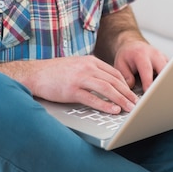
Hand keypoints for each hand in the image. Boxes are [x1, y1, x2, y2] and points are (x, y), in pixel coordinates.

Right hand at [24, 55, 138, 114]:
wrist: (36, 74)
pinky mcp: (72, 90)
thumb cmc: (55, 72)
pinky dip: (105, 105)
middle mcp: (87, 67)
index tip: (133, 93)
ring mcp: (79, 78)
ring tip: (130, 108)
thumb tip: (106, 82)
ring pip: (107, 89)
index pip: (114, 72)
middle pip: (114, 81)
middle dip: (127, 93)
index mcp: (89, 61)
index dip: (126, 84)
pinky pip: (93, 98)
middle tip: (137, 103)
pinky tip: (113, 110)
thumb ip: (90, 71)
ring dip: (121, 99)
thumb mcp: (76, 66)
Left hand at [113, 37, 167, 91]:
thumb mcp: (120, 64)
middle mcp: (154, 54)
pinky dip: (170, 81)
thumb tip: (131, 88)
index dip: (149, 83)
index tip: (149, 94)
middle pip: (164, 69)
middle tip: (160, 96)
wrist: (133, 45)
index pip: (147, 70)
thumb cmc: (127, 55)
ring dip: (168, 83)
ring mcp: (163, 58)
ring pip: (171, 71)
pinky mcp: (168, 62)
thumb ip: (125, 76)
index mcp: (141, 54)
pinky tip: (165, 90)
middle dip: (163, 83)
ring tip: (165, 95)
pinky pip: (172, 73)